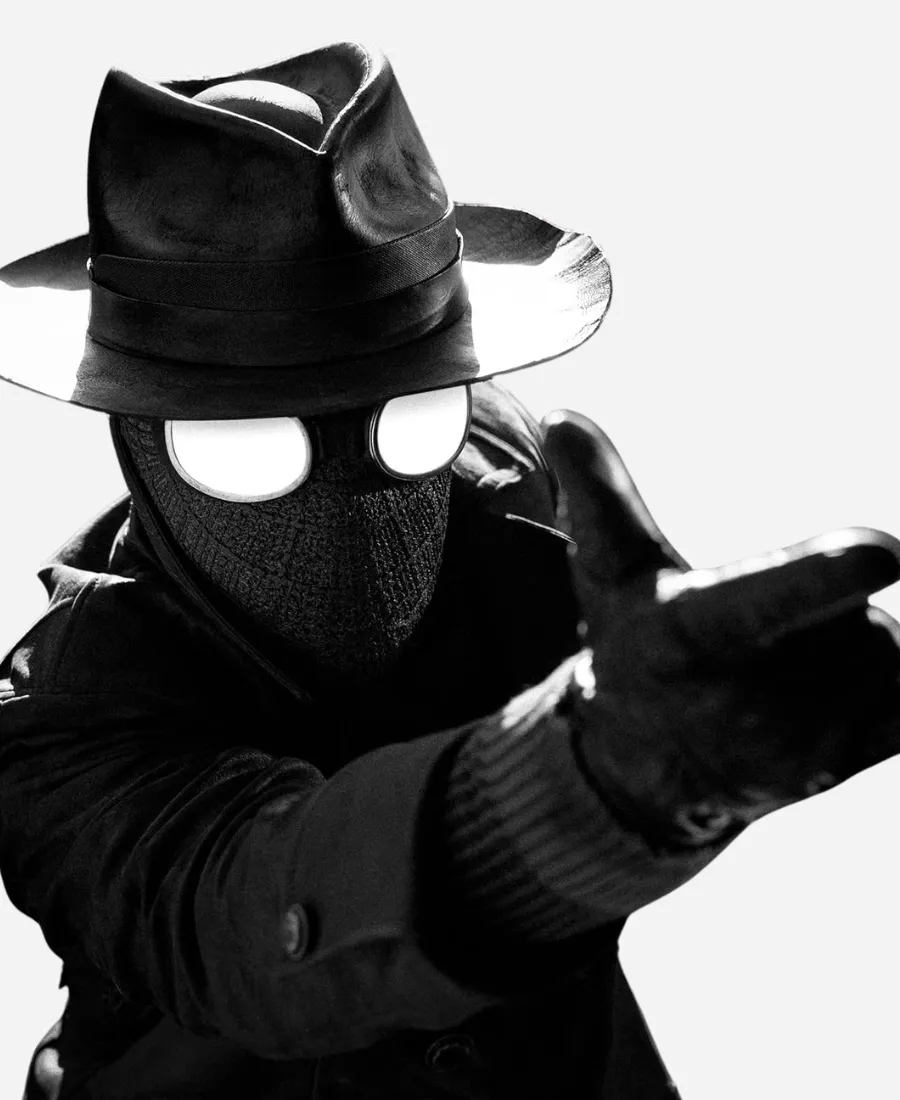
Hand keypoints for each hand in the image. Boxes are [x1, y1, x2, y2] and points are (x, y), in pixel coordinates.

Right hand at [541, 410, 899, 848]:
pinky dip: (883, 677)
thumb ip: (598, 493)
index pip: (759, 602)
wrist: (651, 761)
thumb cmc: (634, 644)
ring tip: (781, 666)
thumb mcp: (607, 571)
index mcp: (691, 635)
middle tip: (760, 634)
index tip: (885, 550)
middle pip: (852, 614)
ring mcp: (806, 743)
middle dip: (828, 602)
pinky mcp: (852, 759)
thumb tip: (562, 418)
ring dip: (853, 638)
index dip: (819, 577)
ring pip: (886, 646)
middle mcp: (750, 699)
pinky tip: (822, 691)